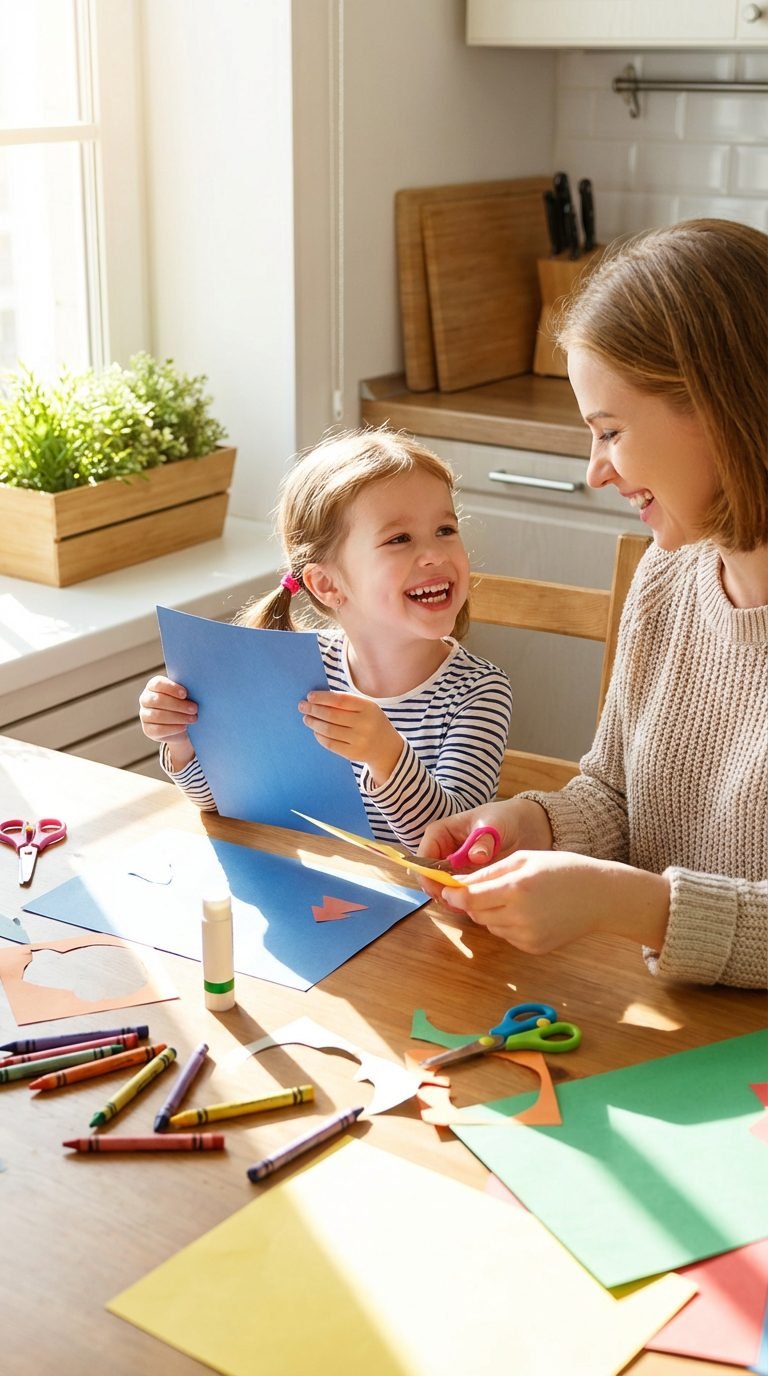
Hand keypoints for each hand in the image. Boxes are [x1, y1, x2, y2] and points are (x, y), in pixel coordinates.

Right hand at [139, 675, 196, 768]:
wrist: (183, 726)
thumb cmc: (186, 704)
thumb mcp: (187, 695)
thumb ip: (187, 690)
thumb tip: (200, 687)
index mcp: (153, 686)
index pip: (157, 684)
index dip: (171, 688)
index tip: (185, 694)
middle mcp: (146, 699)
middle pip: (158, 700)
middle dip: (178, 705)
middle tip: (195, 709)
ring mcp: (144, 715)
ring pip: (158, 716)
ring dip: (178, 717)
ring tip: (193, 718)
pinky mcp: (148, 730)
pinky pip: (158, 730)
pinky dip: (173, 728)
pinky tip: (184, 727)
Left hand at [298, 690, 402, 785]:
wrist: (387, 748)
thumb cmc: (371, 721)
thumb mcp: (367, 708)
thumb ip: (347, 702)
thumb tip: (317, 698)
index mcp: (369, 708)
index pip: (340, 700)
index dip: (323, 698)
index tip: (310, 696)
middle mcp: (365, 724)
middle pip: (332, 715)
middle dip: (314, 709)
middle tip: (302, 706)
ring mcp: (359, 740)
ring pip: (329, 730)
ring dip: (314, 723)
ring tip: (306, 718)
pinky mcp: (353, 753)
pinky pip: (330, 744)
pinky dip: (319, 736)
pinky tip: (315, 731)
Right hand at [416, 798, 553, 899]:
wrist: (524, 826)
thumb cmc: (503, 818)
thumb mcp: (493, 825)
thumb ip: (484, 840)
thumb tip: (476, 856)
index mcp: (441, 833)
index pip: (423, 856)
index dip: (427, 875)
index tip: (441, 889)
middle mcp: (442, 851)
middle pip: (429, 876)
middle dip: (439, 891)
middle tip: (457, 902)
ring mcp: (453, 867)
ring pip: (442, 887)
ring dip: (451, 898)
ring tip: (470, 905)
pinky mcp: (466, 878)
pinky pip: (458, 893)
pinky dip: (463, 901)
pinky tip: (478, 905)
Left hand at [437, 849, 669, 954]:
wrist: (600, 896)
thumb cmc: (563, 869)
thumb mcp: (524, 859)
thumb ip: (488, 872)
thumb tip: (456, 883)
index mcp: (516, 888)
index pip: (469, 898)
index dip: (454, 893)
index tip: (447, 887)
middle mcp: (520, 916)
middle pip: (476, 913)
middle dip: (474, 901)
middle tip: (489, 887)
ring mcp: (527, 936)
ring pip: (489, 925)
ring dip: (491, 912)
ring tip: (516, 897)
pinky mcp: (533, 948)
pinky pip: (506, 935)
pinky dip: (508, 924)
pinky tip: (529, 911)